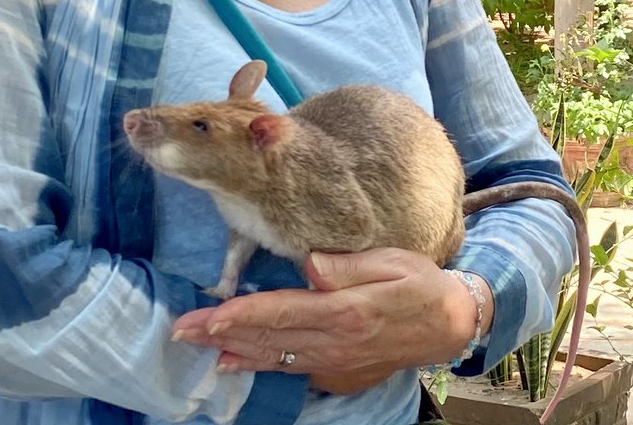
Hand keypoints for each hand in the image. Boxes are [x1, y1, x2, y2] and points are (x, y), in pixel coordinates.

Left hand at [171, 248, 490, 389]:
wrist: (450, 325)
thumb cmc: (420, 282)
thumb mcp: (391, 261)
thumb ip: (347, 264)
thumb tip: (308, 264)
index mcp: (346, 312)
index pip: (283, 312)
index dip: (244, 314)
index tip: (211, 315)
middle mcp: (335, 343)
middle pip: (269, 338)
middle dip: (222, 334)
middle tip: (182, 330)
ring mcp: (334, 363)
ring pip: (274, 357)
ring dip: (233, 351)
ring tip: (198, 346)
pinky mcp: (338, 371)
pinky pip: (290, 367)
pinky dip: (259, 364)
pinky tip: (234, 362)